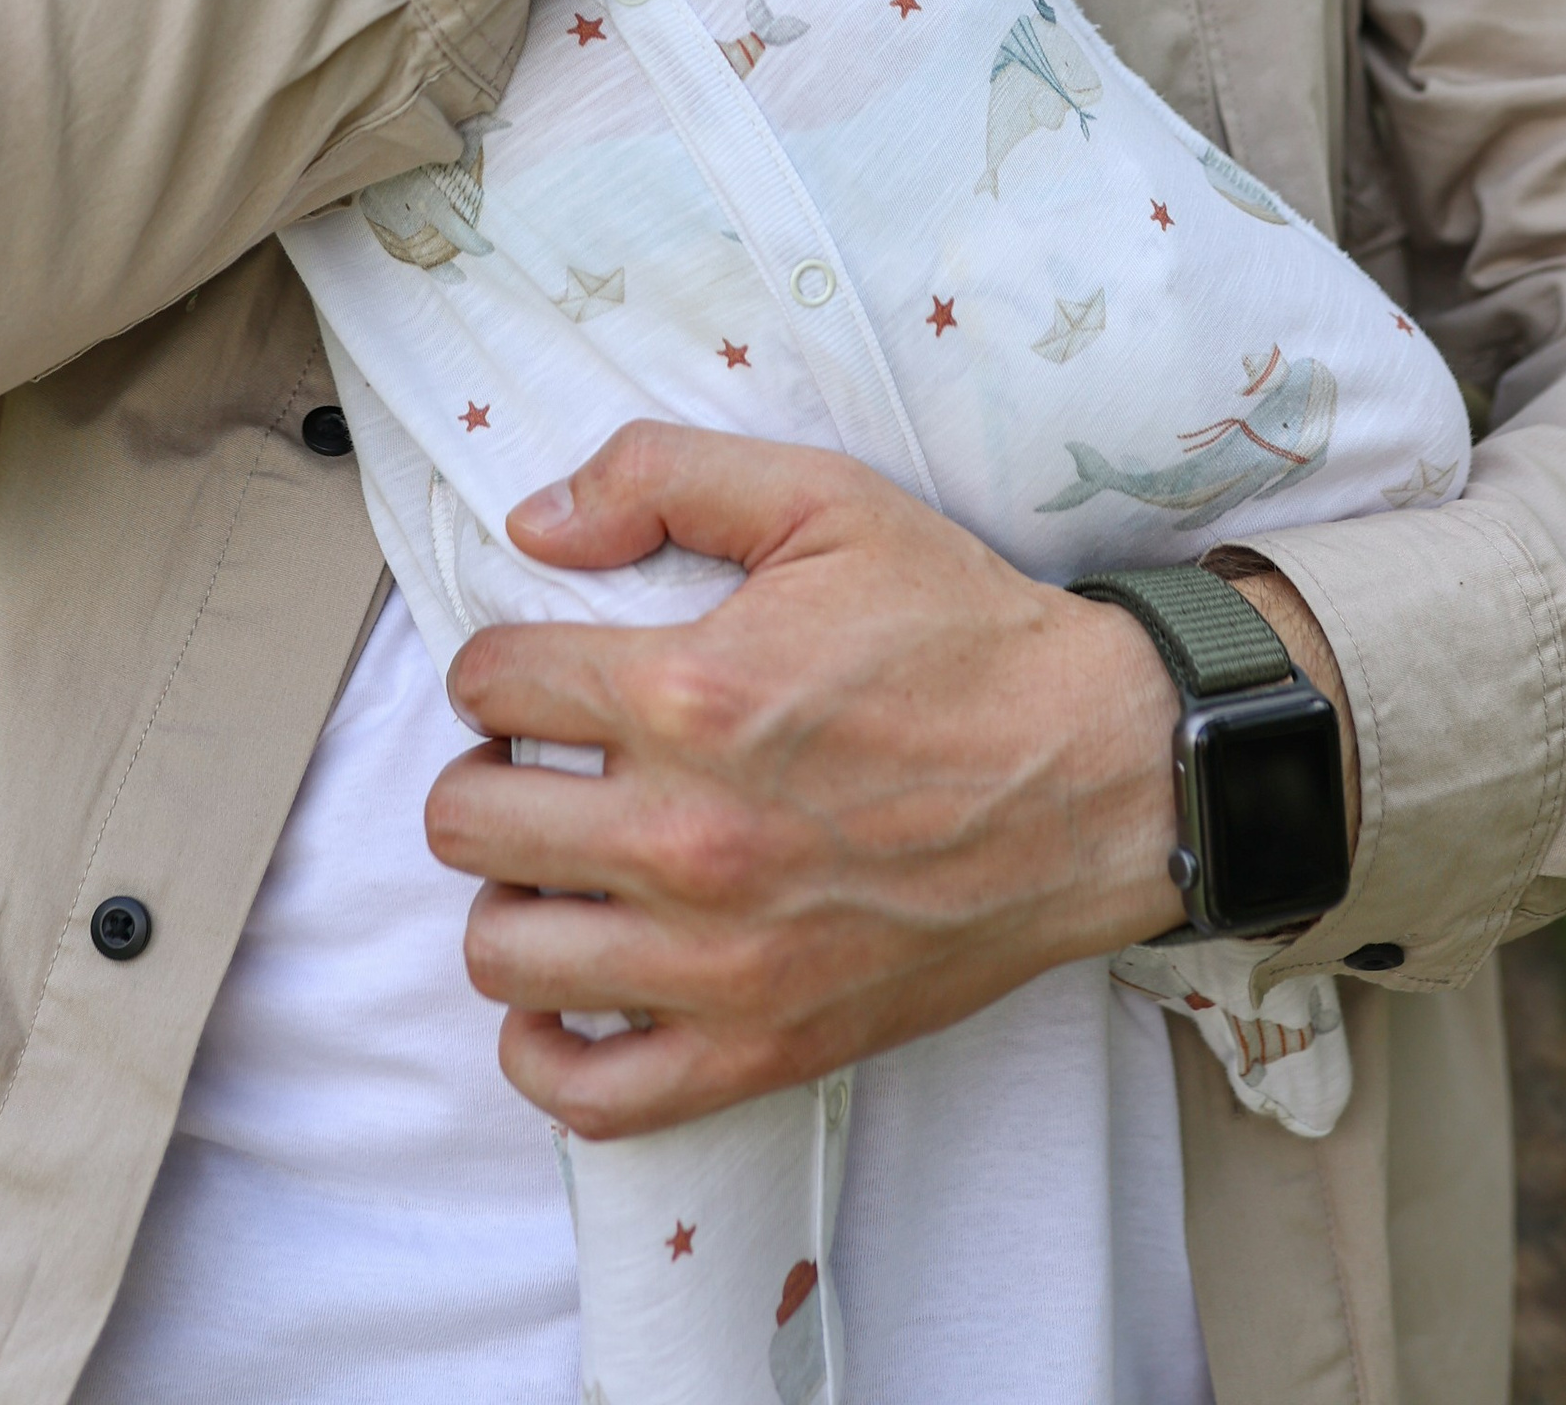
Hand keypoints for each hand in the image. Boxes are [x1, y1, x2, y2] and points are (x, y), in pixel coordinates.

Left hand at [423, 421, 1185, 1137]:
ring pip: (501, 953)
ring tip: (564, 861)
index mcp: (691, 693)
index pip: (487, 680)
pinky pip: (587, 1090)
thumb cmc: (960, 633)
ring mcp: (721, 960)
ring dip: (511, 896)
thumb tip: (534, 522)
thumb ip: (660, 476)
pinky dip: (548, 1045)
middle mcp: (688, 835)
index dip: (499, 662)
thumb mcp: (820, 498)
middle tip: (546, 762)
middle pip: (468, 820)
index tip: (538, 671)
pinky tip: (574, 980)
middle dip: (487, 773)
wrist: (1097, 773)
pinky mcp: (762, 1047)